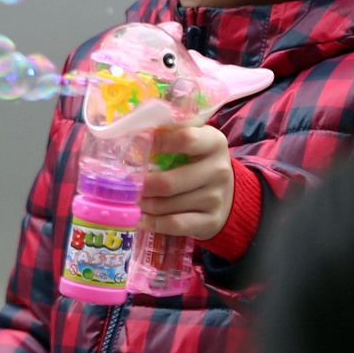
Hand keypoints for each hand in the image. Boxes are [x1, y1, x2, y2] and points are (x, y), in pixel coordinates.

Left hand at [139, 125, 233, 240]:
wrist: (227, 192)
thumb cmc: (198, 160)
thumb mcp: (194, 138)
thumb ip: (171, 129)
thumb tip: (136, 128)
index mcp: (214, 142)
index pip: (185, 139)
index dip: (157, 143)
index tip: (136, 147)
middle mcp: (219, 170)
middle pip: (169, 182)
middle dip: (142, 186)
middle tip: (126, 185)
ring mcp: (216, 198)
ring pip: (168, 205)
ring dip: (144, 204)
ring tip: (132, 200)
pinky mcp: (212, 221)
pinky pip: (174, 224)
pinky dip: (152, 223)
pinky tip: (139, 218)